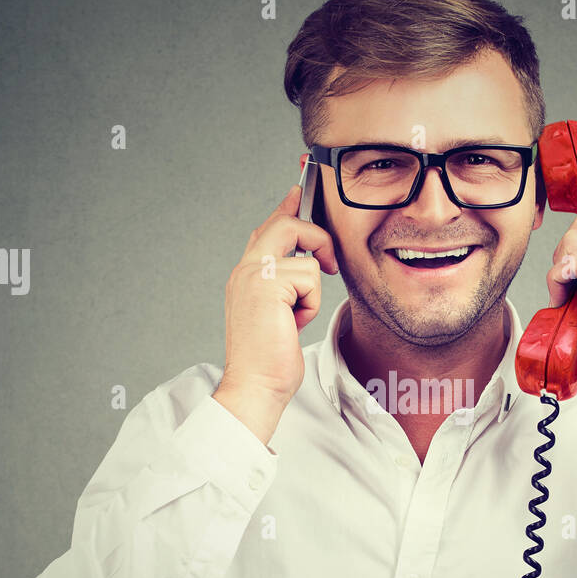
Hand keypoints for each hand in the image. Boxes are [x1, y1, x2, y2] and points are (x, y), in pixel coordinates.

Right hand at [213, 184, 338, 442]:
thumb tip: (308, 265)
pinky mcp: (268, 284)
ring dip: (312, 292)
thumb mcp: (279, 315)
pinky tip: (294, 323)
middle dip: (316, 239)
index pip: (267, 229)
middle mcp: (245, 270)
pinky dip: (310, 304)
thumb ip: (286, 286)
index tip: (298, 191)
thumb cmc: (270, 360)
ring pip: (306, 258)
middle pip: (286, 224)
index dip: (286, 208)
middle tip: (330, 263)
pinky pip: (310, 277)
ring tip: (295, 318)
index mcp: (246, 275)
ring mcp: (254, 275)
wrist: (255, 386)